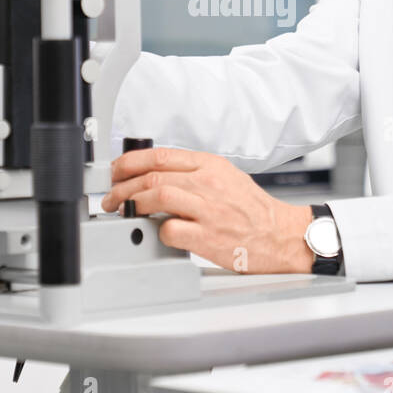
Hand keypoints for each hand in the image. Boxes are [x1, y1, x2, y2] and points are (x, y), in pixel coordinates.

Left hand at [100, 147, 314, 274]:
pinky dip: (157, 230)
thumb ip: (192, 173)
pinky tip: (157, 232)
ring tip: (124, 212)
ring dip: (132, 204)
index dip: (129, 162)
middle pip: (152, 175)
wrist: (280, 234)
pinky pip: (170, 229)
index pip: (159, 155)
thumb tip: (153, 175)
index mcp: (210, 165)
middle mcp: (208, 183)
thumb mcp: (224, 177)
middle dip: (122, 186)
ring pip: (156, 196)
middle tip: (111, 197)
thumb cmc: (252, 209)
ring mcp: (208, 209)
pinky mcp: (207, 236)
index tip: (116, 171)